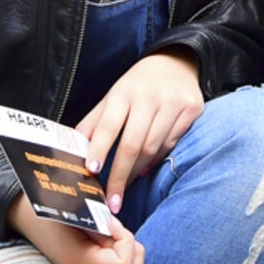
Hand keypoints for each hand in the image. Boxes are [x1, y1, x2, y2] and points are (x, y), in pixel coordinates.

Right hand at [8, 196, 145, 263]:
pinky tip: (109, 240)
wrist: (24, 212)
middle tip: (120, 234)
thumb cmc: (49, 202)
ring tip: (116, 237)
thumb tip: (116, 228)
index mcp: (77, 260)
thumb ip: (97, 218)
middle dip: (134, 256)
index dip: (126, 241)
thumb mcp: (73, 205)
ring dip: (130, 259)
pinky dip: (122, 260)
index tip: (111, 222)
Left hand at [74, 51, 203, 213]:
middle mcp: (149, 97)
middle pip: (132, 144)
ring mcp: (173, 103)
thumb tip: (71, 152)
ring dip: (137, 172)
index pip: (108, 125)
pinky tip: (146, 167)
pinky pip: (171, 144)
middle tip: (113, 200)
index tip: (92, 171)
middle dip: (120, 176)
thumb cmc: (137, 86)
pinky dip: (156, 160)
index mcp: (123, 93)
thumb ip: (94, 124)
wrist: (176, 63)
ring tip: (127, 185)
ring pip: (153, 148)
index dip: (99, 149)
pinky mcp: (192, 109)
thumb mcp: (112, 98)